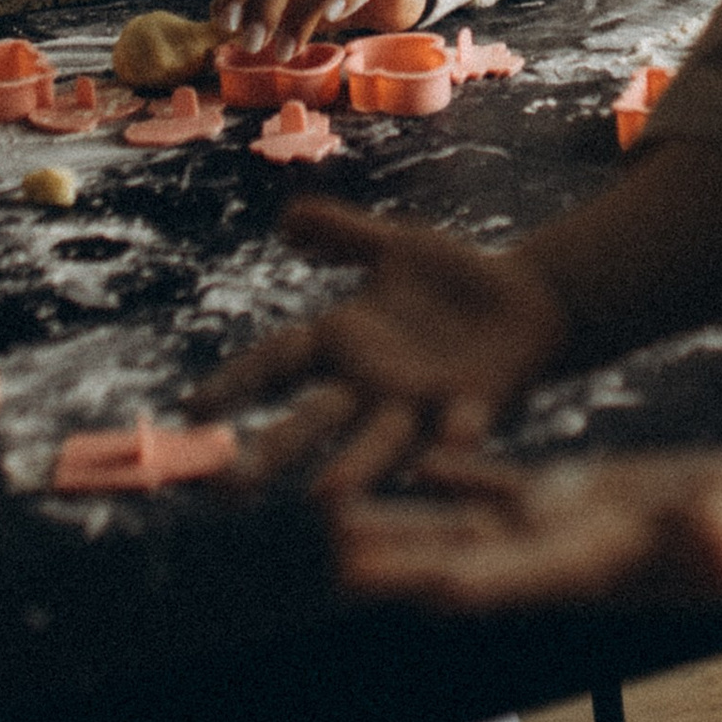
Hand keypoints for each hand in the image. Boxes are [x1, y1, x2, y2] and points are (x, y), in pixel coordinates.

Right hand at [191, 203, 573, 492]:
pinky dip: (456, 435)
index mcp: (346, 341)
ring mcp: (423, 399)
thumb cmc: (455, 277)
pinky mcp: (477, 402)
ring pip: (380, 439)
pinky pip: (463, 423)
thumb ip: (342, 234)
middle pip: (313, 417)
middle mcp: (374, 382)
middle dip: (272, 451)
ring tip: (321, 501)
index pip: (279, 362)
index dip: (237, 384)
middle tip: (223, 489)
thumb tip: (285, 220)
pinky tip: (448, 445)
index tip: (189, 412)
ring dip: (353, 468)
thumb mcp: (396, 245)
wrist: (532, 298)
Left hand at [330, 448, 721, 611]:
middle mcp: (561, 556)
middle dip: (406, 564)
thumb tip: (715, 548)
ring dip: (404, 524)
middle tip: (338, 568)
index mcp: (599, 570)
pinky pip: (497, 483)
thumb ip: (721, 545)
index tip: (428, 596)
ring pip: (465, 525)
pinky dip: (455, 469)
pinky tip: (411, 460)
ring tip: (336, 523)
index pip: (531, 581)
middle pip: (470, 561)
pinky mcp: (566, 496)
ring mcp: (557, 527)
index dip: (479, 584)